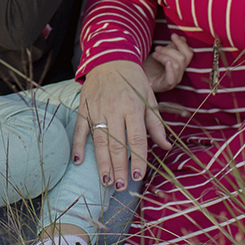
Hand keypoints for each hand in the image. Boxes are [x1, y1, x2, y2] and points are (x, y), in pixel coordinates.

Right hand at [74, 61, 169, 189]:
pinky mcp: (84, 108)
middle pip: (117, 144)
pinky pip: (81, 129)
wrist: (110, 57)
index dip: (138, 159)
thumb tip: (165, 146)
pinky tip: (79, 161)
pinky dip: (79, 145)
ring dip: (102, 162)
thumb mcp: (149, 98)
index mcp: (132, 107)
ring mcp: (97, 109)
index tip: (139, 176)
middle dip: (119, 167)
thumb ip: (156, 124)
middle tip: (121, 186)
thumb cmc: (133, 79)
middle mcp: (114, 109)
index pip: (136, 139)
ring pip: (99, 141)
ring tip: (105, 180)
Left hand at [144, 32, 192, 92]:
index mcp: (180, 66)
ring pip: (177, 65)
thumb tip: (181, 37)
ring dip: (164, 56)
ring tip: (154, 54)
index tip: (173, 35)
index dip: (182, 43)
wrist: (137, 77)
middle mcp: (179, 74)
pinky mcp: (164, 87)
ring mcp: (173, 81)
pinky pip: (171, 79)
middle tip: (157, 48)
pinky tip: (163, 61)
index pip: (188, 54)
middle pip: (184, 58)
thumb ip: (171, 48)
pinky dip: (169, 69)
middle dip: (170, 49)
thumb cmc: (149, 66)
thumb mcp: (161, 54)